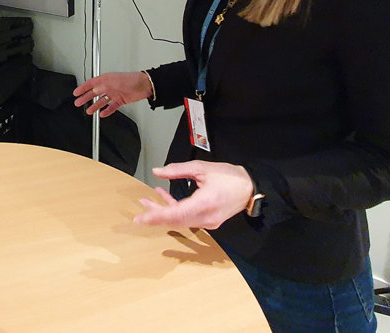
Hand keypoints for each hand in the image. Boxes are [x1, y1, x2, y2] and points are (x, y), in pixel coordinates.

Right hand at [73, 71, 151, 116]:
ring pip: (102, 101)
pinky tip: (102, 114)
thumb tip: (94, 90)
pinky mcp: (120, 100)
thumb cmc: (131, 80)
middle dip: (85, 98)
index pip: (91, 84)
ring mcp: (114, 93)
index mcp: (106, 79)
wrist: (144, 86)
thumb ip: (104, 86)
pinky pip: (111, 106)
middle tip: (78, 102)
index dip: (82, 88)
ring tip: (88, 111)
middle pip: (94, 93)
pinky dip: (106, 110)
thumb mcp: (115, 82)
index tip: (76, 93)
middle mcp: (109, 86)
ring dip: (95, 106)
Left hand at [133, 160, 253, 229]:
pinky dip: (175, 210)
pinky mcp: (209, 221)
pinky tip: (165, 197)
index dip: (156, 216)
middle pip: (176, 220)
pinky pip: (188, 218)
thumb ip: (178, 170)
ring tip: (147, 201)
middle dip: (156, 216)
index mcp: (204, 203)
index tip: (141, 218)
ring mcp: (208, 222)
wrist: (251, 188)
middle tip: (138, 215)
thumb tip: (157, 171)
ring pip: (180, 220)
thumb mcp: (202, 168)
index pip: (175, 214)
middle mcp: (206, 217)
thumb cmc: (229, 176)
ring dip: (163, 212)